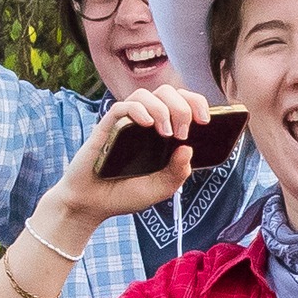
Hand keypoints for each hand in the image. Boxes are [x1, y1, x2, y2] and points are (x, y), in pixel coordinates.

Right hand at [42, 87, 208, 229]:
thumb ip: (176, 173)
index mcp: (162, 133)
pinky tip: (146, 124)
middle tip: (183, 132)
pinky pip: (122, 106)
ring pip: (145, 94)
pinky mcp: (106, 127)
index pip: (183, 103)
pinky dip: (138, 110)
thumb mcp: (159, 189)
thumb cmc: (124, 195)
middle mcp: (145, 123)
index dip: (196, 103)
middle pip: (167, 93)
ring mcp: (126, 123)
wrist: (91, 205)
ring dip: (161, 108)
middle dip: (182, 106)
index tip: (205, 120)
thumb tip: (188, 149)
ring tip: (165, 133)